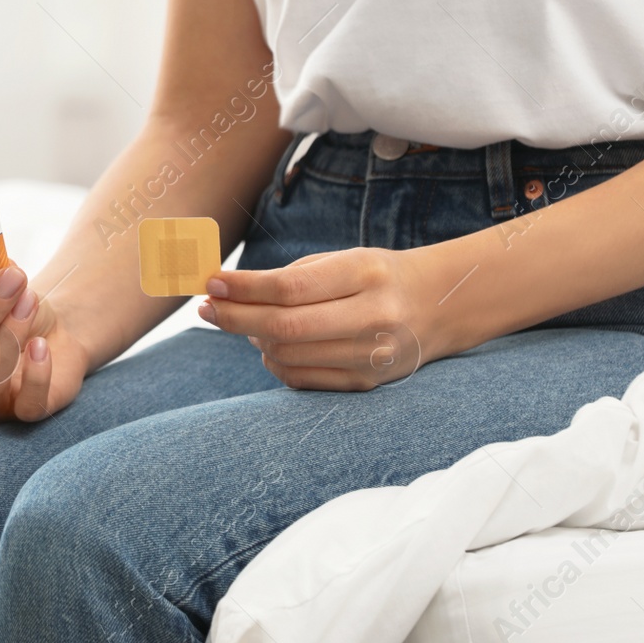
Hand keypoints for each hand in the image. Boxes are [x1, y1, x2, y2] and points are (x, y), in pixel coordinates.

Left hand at [197, 247, 447, 390]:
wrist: (438, 306)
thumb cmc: (376, 276)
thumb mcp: (344, 259)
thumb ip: (293, 277)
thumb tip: (231, 296)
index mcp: (366, 273)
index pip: (290, 287)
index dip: (243, 288)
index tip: (210, 282)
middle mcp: (373, 316)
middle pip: (285, 326)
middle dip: (235, 317)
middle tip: (205, 307)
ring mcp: (372, 355)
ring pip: (288, 355)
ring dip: (253, 338)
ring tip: (243, 321)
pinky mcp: (366, 383)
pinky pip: (301, 378)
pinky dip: (274, 361)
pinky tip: (268, 344)